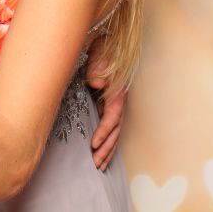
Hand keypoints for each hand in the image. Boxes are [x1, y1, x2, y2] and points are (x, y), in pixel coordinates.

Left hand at [85, 36, 125, 170]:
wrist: (107, 46)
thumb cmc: (104, 53)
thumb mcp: (99, 58)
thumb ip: (97, 71)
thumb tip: (96, 83)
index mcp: (117, 94)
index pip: (111, 118)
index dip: (103, 132)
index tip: (94, 144)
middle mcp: (118, 103)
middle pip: (115, 131)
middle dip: (106, 149)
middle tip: (96, 163)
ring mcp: (114, 106)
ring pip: (114, 133)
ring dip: (108, 149)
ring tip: (99, 165)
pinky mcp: (108, 106)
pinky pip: (109, 128)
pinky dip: (107, 141)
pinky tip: (102, 151)